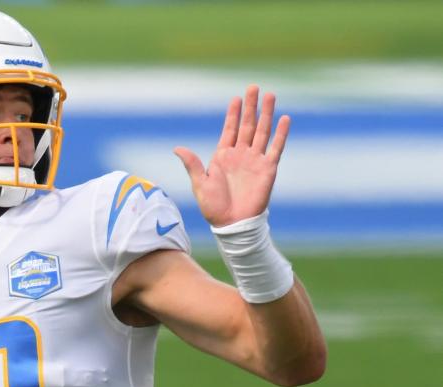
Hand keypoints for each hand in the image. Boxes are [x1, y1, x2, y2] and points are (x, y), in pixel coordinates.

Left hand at [174, 85, 289, 226]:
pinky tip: (285, 119)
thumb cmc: (214, 206)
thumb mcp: (200, 183)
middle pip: (248, 125)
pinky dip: (281, 134)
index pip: (230, 129)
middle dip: (250, 107)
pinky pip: (276, 147)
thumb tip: (177, 148)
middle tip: (253, 87)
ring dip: (267, 114)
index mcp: (223, 156)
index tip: (235, 98)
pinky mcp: (268, 169)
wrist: (232, 223)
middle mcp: (240, 155)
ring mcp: (255, 160)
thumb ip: (192, 164)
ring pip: (262, 131)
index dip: (233, 114)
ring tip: (270, 95)